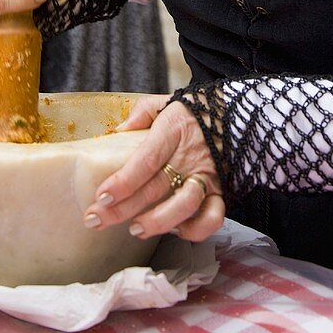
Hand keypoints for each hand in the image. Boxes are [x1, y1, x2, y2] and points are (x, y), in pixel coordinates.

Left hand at [83, 96, 224, 241]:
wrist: (236, 112)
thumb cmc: (194, 110)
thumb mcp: (165, 102)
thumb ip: (141, 112)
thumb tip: (118, 131)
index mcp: (173, 131)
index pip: (146, 160)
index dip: (123, 181)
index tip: (101, 196)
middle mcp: (190, 156)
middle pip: (154, 188)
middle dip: (122, 209)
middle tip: (96, 219)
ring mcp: (207, 176)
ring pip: (184, 206)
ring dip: (157, 222)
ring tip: (135, 229)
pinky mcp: (221, 191)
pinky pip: (212, 217)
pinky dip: (194, 229)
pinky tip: (175, 230)